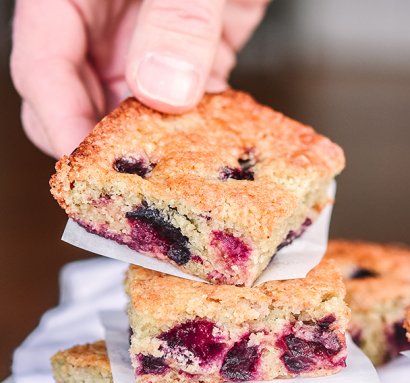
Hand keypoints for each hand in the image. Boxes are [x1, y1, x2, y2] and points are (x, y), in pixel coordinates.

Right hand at [11, 0, 267, 157]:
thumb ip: (176, 17)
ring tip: (176, 177)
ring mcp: (149, 49)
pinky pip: (186, 108)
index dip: (59, 121)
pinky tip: (213, 151)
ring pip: (134, 117)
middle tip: (131, 184)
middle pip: (79, 104)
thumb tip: (162, 89)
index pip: (43, 66)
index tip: (85, 166)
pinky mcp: (193, 61)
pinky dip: (198, 132)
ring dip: (154, 149)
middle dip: (101, 147)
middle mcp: (105, 30)